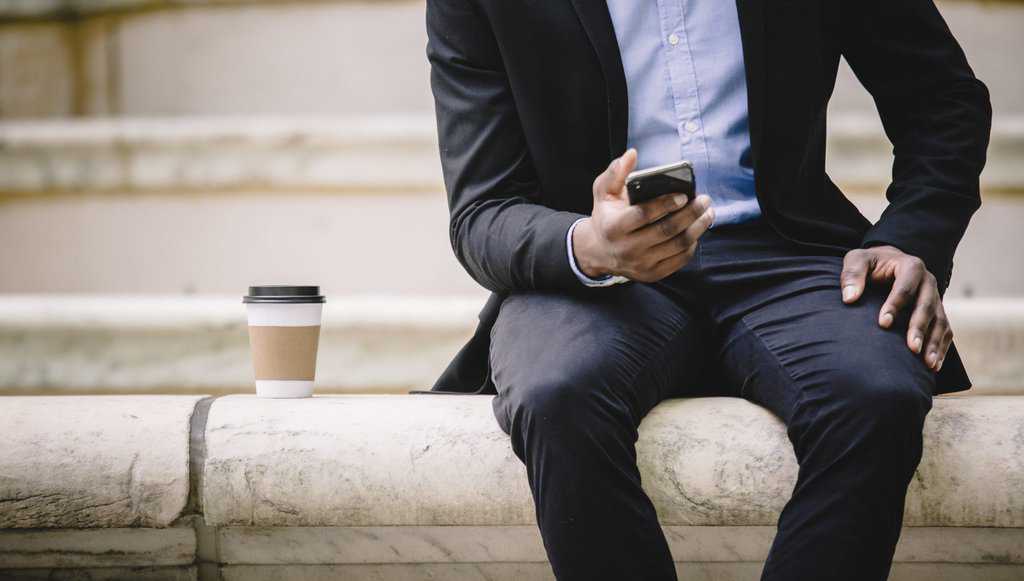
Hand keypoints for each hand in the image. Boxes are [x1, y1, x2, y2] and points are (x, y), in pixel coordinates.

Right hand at [573, 149, 714, 282]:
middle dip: (690, 214)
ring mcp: (640, 264)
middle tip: (704, 200)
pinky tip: (697, 231)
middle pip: (666, 231)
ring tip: (708, 213)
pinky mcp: (652, 274)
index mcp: (614, 227)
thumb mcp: (603, 193)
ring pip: (677, 246)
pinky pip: (678, 260)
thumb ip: (615, 172)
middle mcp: (627, 248)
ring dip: (697, 228)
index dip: (665, 204)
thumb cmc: (606, 216)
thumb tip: (631, 154)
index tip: (683, 194)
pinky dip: (692, 245)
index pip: (643, 215)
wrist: (599, 252)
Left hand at [841, 245, 950, 371]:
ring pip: (940, 321)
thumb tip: (849, 298)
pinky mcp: (938, 311)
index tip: (883, 323)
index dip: (895, 305)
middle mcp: (928, 281)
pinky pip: (945, 330)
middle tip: (912, 348)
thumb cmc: (870, 263)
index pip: (904, 287)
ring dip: (935, 342)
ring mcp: (936, 297)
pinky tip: (934, 365)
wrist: (888, 262)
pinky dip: (941, 347)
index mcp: (911, 266)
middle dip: (919, 327)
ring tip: (928, 364)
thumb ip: (852, 274)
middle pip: (927, 306)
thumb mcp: (857, 260)